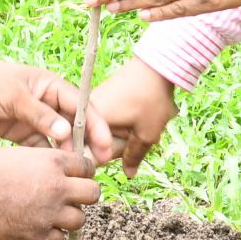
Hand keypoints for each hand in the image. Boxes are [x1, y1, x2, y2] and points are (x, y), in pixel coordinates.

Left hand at [0, 56, 112, 163]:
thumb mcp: (14, 96)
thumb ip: (39, 115)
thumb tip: (66, 134)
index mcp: (50, 86)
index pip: (81, 106)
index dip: (96, 126)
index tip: (105, 146)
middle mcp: (47, 102)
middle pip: (75, 124)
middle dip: (88, 144)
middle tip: (98, 166)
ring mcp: (35, 119)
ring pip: (60, 139)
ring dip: (69, 154)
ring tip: (80, 174)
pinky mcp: (21, 133)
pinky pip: (42, 148)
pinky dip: (50, 159)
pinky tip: (57, 174)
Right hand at [0, 144, 99, 239]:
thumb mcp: (19, 155)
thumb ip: (43, 162)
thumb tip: (59, 170)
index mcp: (52, 162)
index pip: (88, 167)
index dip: (83, 173)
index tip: (75, 178)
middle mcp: (57, 186)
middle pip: (93, 193)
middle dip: (84, 196)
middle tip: (71, 199)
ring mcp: (50, 212)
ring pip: (80, 219)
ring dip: (69, 217)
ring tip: (53, 215)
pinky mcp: (38, 234)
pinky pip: (61, 239)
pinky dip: (54, 235)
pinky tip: (40, 228)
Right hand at [91, 60, 176, 175]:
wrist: (157, 64)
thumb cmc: (151, 98)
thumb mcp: (146, 134)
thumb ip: (133, 157)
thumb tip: (128, 174)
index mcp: (89, 121)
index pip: (86, 153)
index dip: (104, 159)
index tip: (122, 154)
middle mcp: (84, 112)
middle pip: (94, 144)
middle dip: (117, 145)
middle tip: (137, 135)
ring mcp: (91, 104)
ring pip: (103, 132)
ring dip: (122, 134)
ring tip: (142, 124)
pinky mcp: (100, 98)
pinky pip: (107, 120)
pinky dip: (122, 123)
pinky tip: (139, 117)